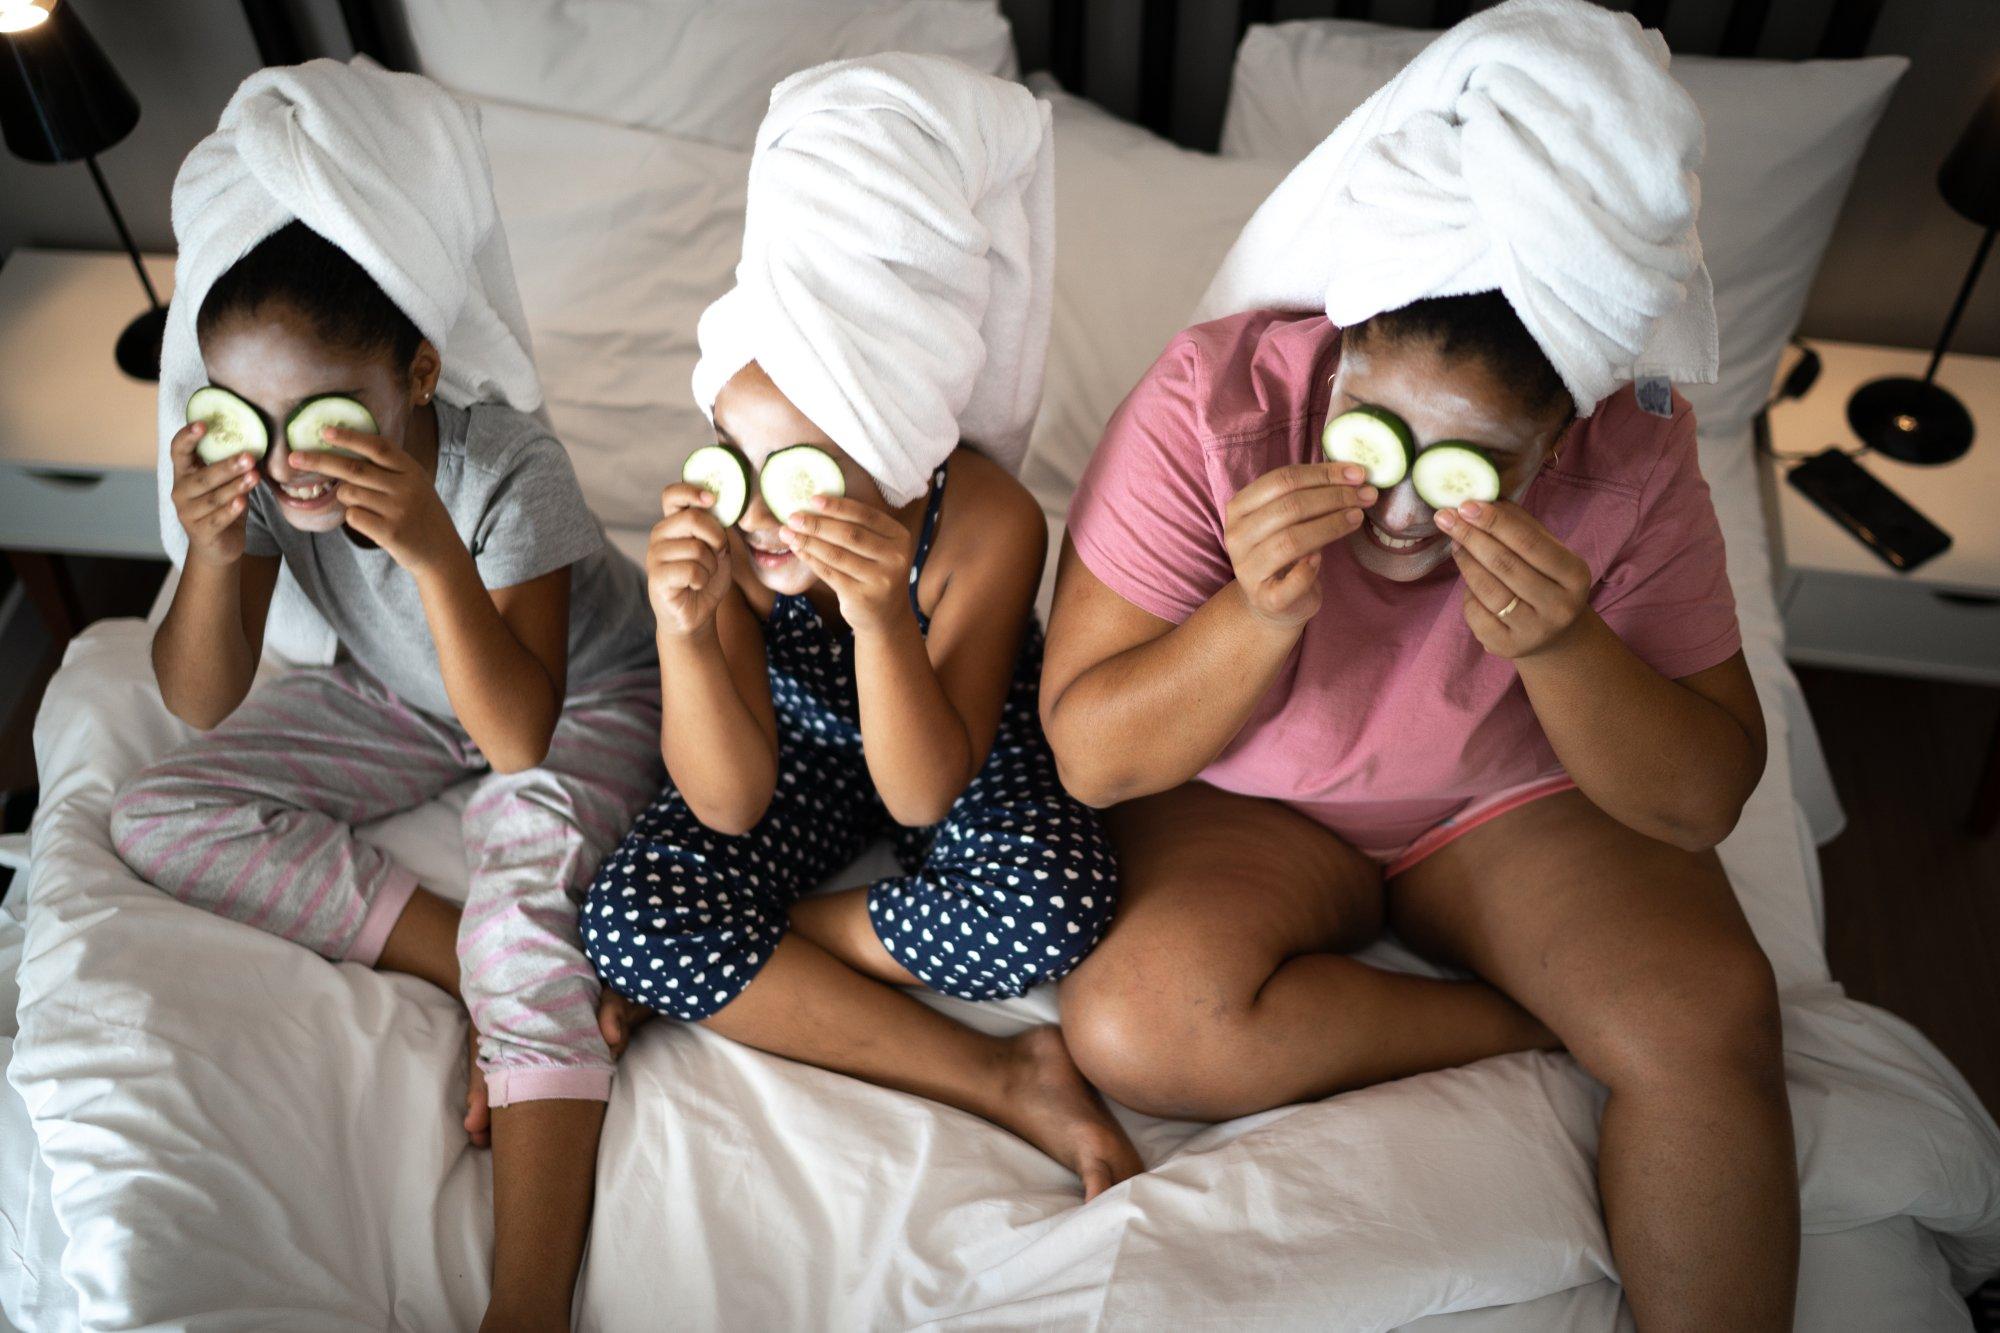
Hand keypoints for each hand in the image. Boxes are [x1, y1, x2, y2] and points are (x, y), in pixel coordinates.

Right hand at [168, 421, 260, 566]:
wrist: (219, 545)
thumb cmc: (223, 505)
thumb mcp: (225, 482)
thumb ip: (231, 466)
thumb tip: (255, 443)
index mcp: (184, 473)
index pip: (178, 451)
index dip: (187, 437)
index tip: (202, 424)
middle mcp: (180, 491)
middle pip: (202, 476)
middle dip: (227, 466)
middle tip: (249, 457)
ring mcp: (188, 513)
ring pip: (213, 498)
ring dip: (235, 487)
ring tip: (255, 477)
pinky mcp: (200, 532)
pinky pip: (217, 519)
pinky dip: (230, 510)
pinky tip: (243, 502)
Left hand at [305, 427, 458, 572]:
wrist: (441, 552)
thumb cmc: (420, 514)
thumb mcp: (414, 484)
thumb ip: (388, 469)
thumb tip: (342, 451)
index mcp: (412, 470)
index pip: (377, 447)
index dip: (350, 437)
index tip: (325, 431)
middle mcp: (407, 487)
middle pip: (354, 469)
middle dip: (320, 461)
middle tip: (293, 457)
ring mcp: (399, 510)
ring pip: (350, 494)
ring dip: (345, 497)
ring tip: (363, 504)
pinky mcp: (391, 532)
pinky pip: (353, 517)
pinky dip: (354, 517)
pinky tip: (371, 522)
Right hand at [648, 483, 732, 635]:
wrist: (697, 614)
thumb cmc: (707, 579)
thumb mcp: (719, 549)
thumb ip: (718, 528)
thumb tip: (723, 508)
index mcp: (674, 522)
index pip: (672, 494)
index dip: (692, 491)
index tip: (712, 499)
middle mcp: (660, 534)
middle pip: (692, 518)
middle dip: (716, 537)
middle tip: (718, 553)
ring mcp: (655, 555)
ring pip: (696, 548)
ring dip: (711, 565)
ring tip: (703, 575)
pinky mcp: (656, 577)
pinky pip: (691, 570)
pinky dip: (702, 580)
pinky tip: (695, 586)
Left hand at [781, 496, 917, 635]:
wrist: (886, 614)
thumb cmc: (874, 571)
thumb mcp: (877, 547)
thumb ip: (857, 527)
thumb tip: (816, 504)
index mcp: (899, 537)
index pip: (865, 515)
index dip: (838, 506)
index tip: (813, 499)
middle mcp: (895, 557)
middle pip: (850, 534)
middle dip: (817, 524)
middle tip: (793, 517)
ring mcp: (880, 579)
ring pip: (837, 554)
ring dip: (808, 541)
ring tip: (788, 533)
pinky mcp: (862, 597)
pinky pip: (830, 573)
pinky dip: (811, 559)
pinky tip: (797, 550)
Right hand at [1222, 463, 1376, 627]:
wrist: (1273, 601)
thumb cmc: (1286, 552)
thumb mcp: (1289, 518)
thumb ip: (1310, 495)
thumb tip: (1355, 475)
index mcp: (1240, 507)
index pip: (1281, 480)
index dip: (1322, 474)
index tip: (1357, 474)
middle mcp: (1237, 536)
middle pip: (1289, 507)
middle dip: (1333, 497)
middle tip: (1365, 496)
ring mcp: (1247, 569)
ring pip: (1291, 540)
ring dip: (1331, 526)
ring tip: (1357, 518)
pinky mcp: (1265, 598)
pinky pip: (1293, 581)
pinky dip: (1311, 569)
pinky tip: (1322, 560)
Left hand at [1436, 500, 1591, 658]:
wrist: (1555, 636)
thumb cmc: (1546, 581)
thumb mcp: (1547, 552)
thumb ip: (1521, 526)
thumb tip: (1484, 499)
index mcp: (1575, 575)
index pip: (1529, 543)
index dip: (1495, 522)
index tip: (1466, 505)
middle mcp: (1559, 606)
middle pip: (1505, 565)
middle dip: (1471, 537)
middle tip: (1446, 518)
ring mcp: (1534, 630)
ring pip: (1488, 590)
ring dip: (1465, 561)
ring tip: (1456, 543)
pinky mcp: (1508, 647)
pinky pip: (1476, 613)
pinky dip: (1468, 593)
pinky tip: (1470, 582)